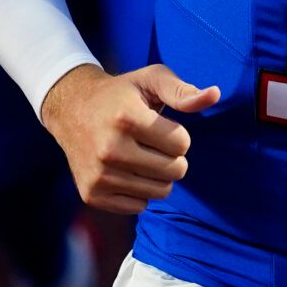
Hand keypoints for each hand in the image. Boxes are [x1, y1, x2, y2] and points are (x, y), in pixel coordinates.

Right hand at [41, 62, 219, 215]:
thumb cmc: (120, 93)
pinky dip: (140, 192)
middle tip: (154, 143)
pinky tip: (127, 171)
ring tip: (142, 156)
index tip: (162, 126)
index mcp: (127, 117)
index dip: (178, 135)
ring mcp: (99, 175)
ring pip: (160, 191)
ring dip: (159, 175)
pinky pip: (139, 206)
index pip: (181, 143)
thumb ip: (183, 90)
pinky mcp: (92, 194)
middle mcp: (110, 149)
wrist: (71, 109)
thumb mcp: (150, 80)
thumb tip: (215, 95)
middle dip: (173, 157)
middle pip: (175, 171)